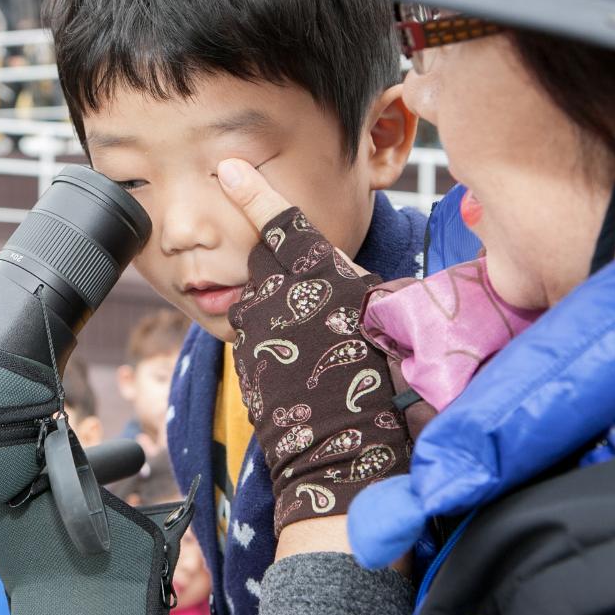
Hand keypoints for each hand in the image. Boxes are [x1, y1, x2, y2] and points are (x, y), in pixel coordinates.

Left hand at [216, 159, 408, 539]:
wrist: (336, 447)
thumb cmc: (377, 383)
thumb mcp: (386, 322)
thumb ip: (361, 292)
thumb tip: (362, 291)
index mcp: (318, 273)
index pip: (281, 222)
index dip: (254, 192)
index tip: (228, 168)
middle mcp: (277, 291)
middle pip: (269, 264)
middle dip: (284, 274)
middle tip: (315, 312)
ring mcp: (253, 323)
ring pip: (260, 301)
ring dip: (279, 314)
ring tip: (313, 351)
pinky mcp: (241, 353)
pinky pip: (254, 334)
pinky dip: (271, 342)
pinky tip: (297, 368)